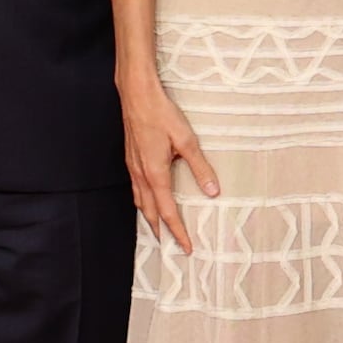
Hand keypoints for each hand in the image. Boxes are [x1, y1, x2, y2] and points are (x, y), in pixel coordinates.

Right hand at [122, 75, 220, 251]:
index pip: (167, 212)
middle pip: (150, 212)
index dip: (178, 232)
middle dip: (161, 231)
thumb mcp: (186, 140)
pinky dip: (144, 202)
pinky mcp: (131, 159)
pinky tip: (150, 199)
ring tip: (160, 229)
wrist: (137, 95)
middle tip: (171, 247)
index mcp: (155, 174)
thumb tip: (212, 191)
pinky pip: (137, 189)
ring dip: (150, 218)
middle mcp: (141, 175)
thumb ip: (199, 166)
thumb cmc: (161, 114)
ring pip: (141, 202)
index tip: (187, 247)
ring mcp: (133, 167)